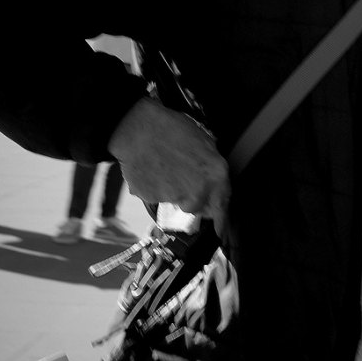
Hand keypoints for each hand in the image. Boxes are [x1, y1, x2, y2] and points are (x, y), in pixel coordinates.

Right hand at [108, 97, 229, 231]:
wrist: (139, 129)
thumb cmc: (172, 129)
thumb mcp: (205, 143)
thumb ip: (212, 169)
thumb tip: (213, 180)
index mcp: (216, 175)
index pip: (223, 206)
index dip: (221, 220)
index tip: (221, 231)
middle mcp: (198, 191)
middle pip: (197, 206)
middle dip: (192, 197)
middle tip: (181, 176)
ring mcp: (174, 197)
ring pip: (176, 202)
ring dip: (172, 192)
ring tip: (164, 168)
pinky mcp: (152, 198)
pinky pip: (155, 197)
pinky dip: (154, 188)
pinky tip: (151, 169)